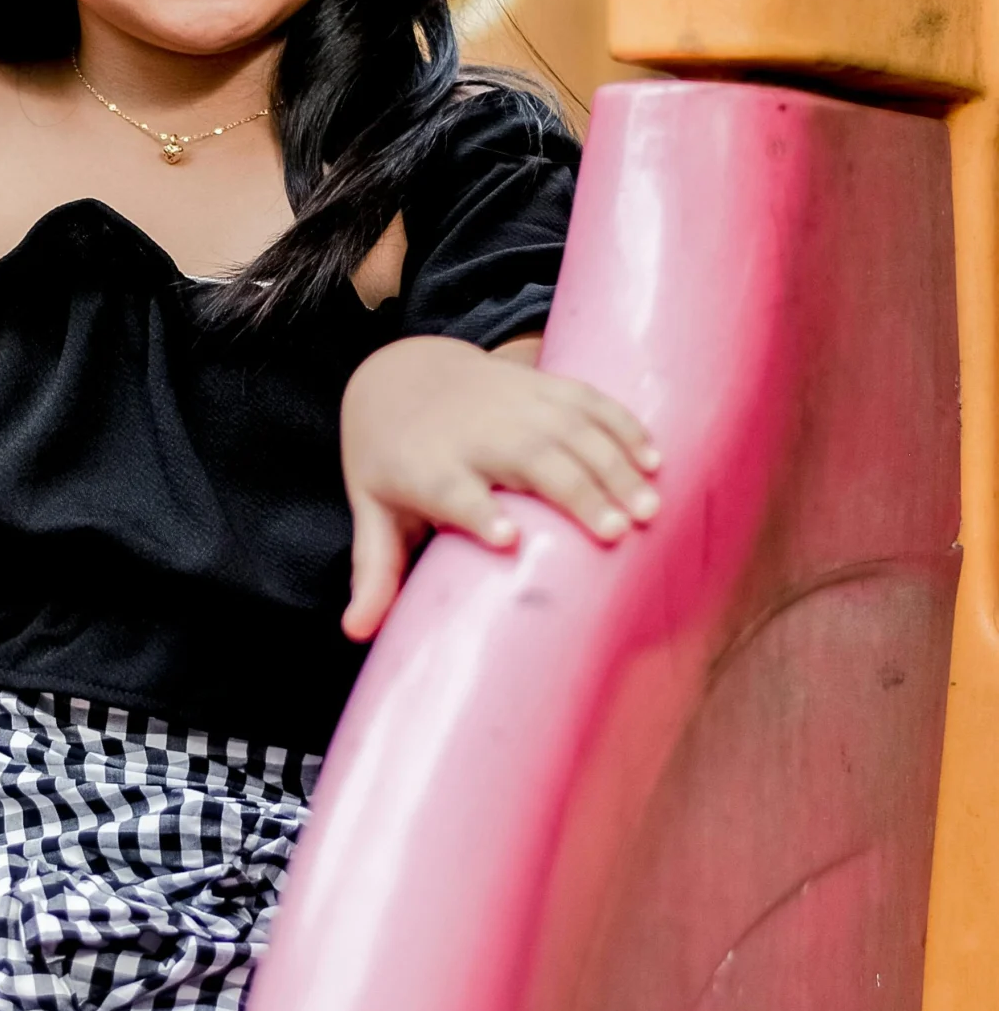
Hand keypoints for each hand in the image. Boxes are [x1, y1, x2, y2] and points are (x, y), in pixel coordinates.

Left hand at [340, 333, 659, 639]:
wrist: (402, 376)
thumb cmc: (392, 461)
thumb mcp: (374, 511)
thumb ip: (374, 570)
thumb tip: (354, 633)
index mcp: (428, 467)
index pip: (452, 490)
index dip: (478, 511)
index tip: (506, 538)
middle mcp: (474, 431)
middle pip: (529, 457)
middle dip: (572, 491)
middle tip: (615, 533)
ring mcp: (512, 402)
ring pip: (571, 428)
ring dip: (613, 465)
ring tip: (648, 510)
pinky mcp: (541, 383)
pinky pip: (590, 400)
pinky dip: (624, 427)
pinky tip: (656, 461)